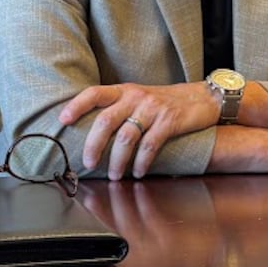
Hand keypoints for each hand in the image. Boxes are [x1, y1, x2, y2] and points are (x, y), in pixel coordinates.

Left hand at [59, 82, 216, 179]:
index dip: (77, 105)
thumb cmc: (166, 102)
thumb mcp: (140, 98)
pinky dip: (141, 162)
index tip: (63, 120)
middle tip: (87, 163)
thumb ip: (120, 108)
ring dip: (117, 160)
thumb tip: (93, 133)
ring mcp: (153, 109)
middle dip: (94, 144)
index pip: (94, 93)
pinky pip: (150, 145)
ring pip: (127, 137)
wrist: (204, 98)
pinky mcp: (169, 121)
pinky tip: (137, 173)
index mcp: (124, 90)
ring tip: (113, 175)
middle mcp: (136, 97)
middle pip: (106, 120)